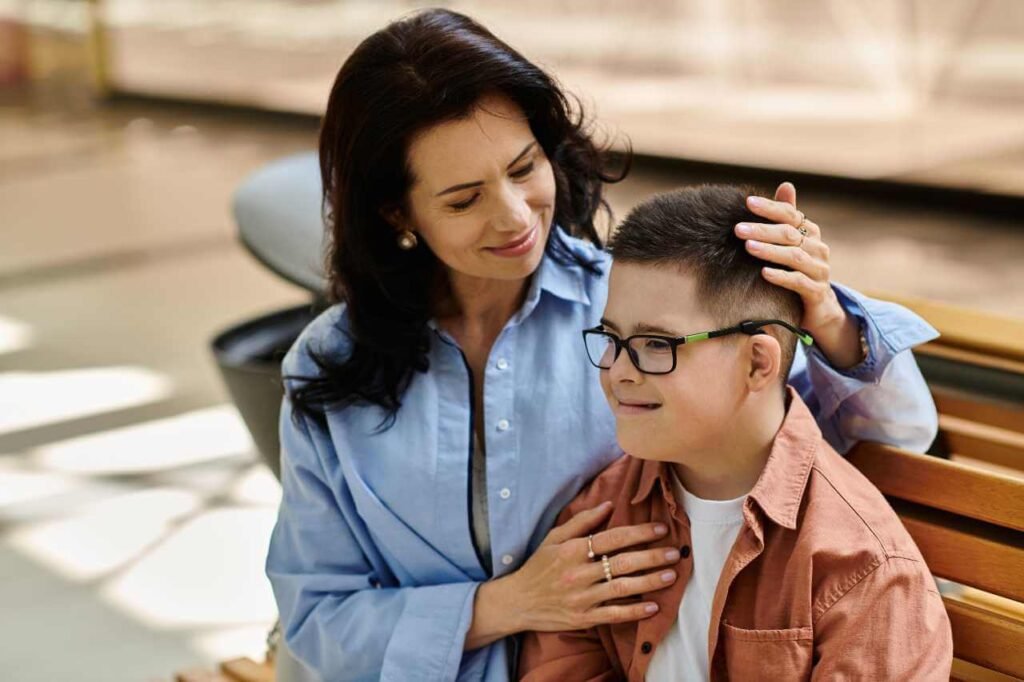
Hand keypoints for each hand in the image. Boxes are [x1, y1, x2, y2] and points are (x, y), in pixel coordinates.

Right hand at [503, 502, 678, 632]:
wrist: (518, 602)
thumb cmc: (538, 566)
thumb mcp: (554, 538)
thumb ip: (581, 521)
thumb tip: (608, 504)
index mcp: (572, 550)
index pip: (613, 538)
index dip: (639, 532)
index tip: (661, 528)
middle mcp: (578, 573)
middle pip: (623, 562)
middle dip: (652, 556)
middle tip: (675, 552)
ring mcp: (581, 597)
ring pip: (622, 588)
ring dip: (650, 582)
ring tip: (671, 576)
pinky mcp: (583, 618)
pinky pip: (614, 615)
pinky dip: (635, 611)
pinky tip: (654, 607)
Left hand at [734, 182, 863, 368]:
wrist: (817, 308)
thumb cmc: (797, 270)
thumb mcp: (790, 244)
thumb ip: (786, 218)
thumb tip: (786, 185)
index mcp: (810, 232)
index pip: (790, 214)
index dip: (770, 208)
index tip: (747, 203)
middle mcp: (818, 248)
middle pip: (789, 234)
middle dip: (762, 230)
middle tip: (738, 229)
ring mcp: (820, 270)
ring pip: (794, 256)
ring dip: (769, 251)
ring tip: (748, 247)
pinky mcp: (817, 292)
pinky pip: (799, 281)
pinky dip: (781, 276)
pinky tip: (763, 273)